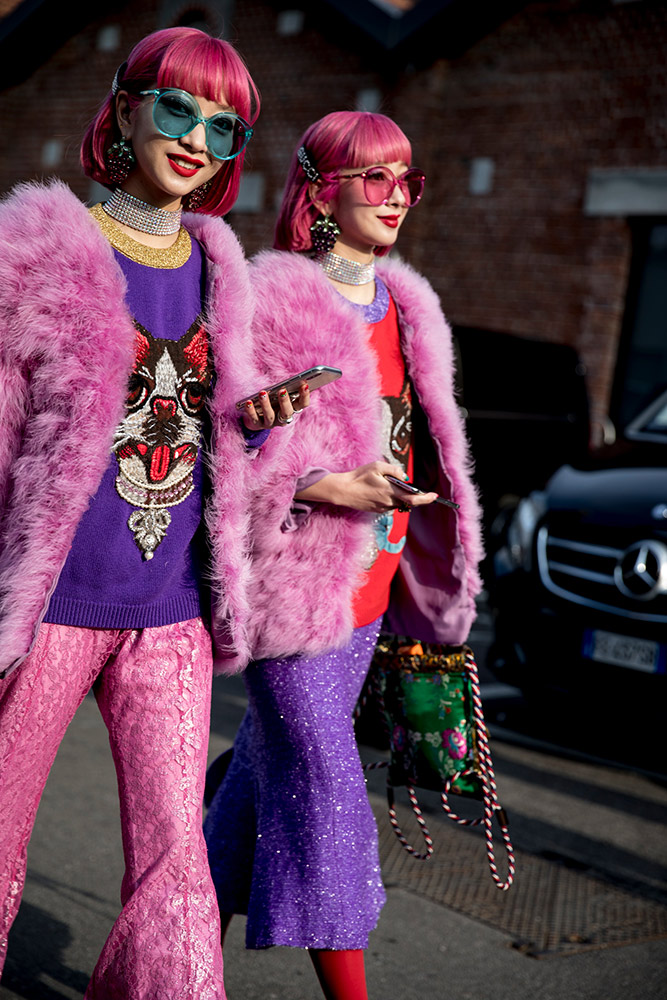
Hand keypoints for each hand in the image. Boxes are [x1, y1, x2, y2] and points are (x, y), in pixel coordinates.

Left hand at [242, 381, 310, 429]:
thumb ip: (281, 389)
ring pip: (270, 416)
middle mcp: (283, 418)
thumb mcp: (276, 393)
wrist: (254, 415)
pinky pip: (254, 419)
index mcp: (292, 408)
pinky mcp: (258, 425)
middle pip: (287, 412)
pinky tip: (248, 402)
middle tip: (282, 390)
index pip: (302, 404)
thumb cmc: (269, 399)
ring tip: (262, 393)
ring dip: (266, 404)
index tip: (305, 385)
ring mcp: (271, 423)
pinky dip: (251, 410)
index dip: (305, 396)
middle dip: (285, 401)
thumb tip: (283, 384)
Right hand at [295, 460, 437, 511]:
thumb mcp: (377, 466)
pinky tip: (375, 490)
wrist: (343, 491)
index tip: (434, 496)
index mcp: (390, 492)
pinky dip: (388, 497)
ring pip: (398, 502)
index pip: (414, 499)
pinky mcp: (377, 511)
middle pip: (407, 500)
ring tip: (380, 484)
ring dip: (396, 494)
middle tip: (398, 482)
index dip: (426, 498)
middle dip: (407, 492)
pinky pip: (389, 504)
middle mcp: (389, 502)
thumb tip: (404, 477)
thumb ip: (394, 470)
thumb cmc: (359, 477)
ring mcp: (383, 508)